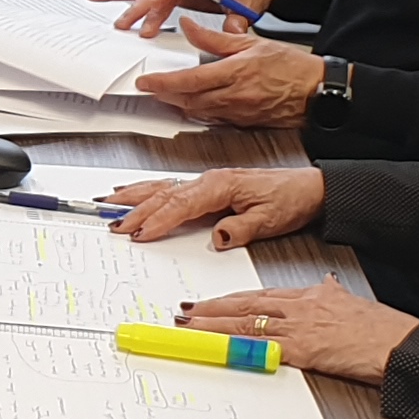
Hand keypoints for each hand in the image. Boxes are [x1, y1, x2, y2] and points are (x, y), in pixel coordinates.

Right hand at [104, 167, 323, 248]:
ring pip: (161, 187)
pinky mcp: (207, 188)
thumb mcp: (269, 219)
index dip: (158, 220)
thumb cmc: (290, 199)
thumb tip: (217, 238)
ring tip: (110, 204)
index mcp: (220, 185)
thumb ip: (241, 229)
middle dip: (135, 209)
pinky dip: (147, 190)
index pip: (181, 204)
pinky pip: (170, 187)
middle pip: (163, 194)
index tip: (140, 234)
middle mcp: (208, 180)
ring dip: (134, 196)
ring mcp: (205, 182)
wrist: (308, 189)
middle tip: (114, 225)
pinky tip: (136, 193)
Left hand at [135, 26, 326, 125]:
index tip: (145, 81)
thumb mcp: (251, 42)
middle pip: (188, 100)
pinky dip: (200, 112)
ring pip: (198, 112)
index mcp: (234, 73)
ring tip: (167, 94)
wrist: (317, 92)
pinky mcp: (244, 123)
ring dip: (179, 105)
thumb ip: (215, 36)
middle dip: (164, 95)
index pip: (189, 80)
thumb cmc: (291, 67)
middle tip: (150, 87)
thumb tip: (189, 26)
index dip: (162, 83)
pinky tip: (194, 104)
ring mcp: (238, 113)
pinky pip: (214, 119)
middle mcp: (234, 96)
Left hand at [180, 283, 416, 382]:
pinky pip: (260, 347)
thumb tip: (326, 287)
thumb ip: (333, 296)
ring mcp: (299, 327)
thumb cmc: (383, 330)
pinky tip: (218, 348)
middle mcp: (300, 307)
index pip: (261, 296)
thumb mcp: (352, 303)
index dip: (231, 299)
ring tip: (188, 325)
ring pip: (245, 323)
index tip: (210, 302)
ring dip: (212, 324)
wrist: (400, 344)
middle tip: (184, 310)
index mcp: (311, 296)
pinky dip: (235, 347)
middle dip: (211, 308)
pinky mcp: (303, 349)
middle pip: (245, 306)